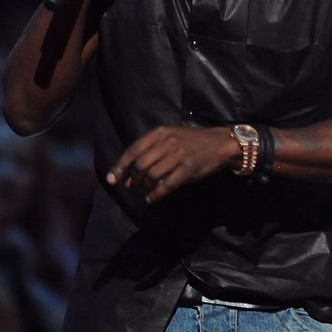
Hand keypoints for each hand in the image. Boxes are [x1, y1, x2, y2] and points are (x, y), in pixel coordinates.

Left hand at [106, 126, 236, 203]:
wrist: (220, 143)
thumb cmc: (192, 142)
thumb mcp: (170, 138)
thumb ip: (150, 153)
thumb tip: (127, 178)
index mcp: (161, 133)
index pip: (134, 150)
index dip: (120, 166)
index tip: (111, 180)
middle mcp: (168, 142)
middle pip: (141, 165)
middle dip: (134, 180)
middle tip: (134, 188)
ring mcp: (179, 154)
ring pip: (152, 175)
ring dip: (145, 188)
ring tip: (145, 193)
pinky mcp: (189, 168)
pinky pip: (167, 184)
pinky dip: (156, 195)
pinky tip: (152, 199)